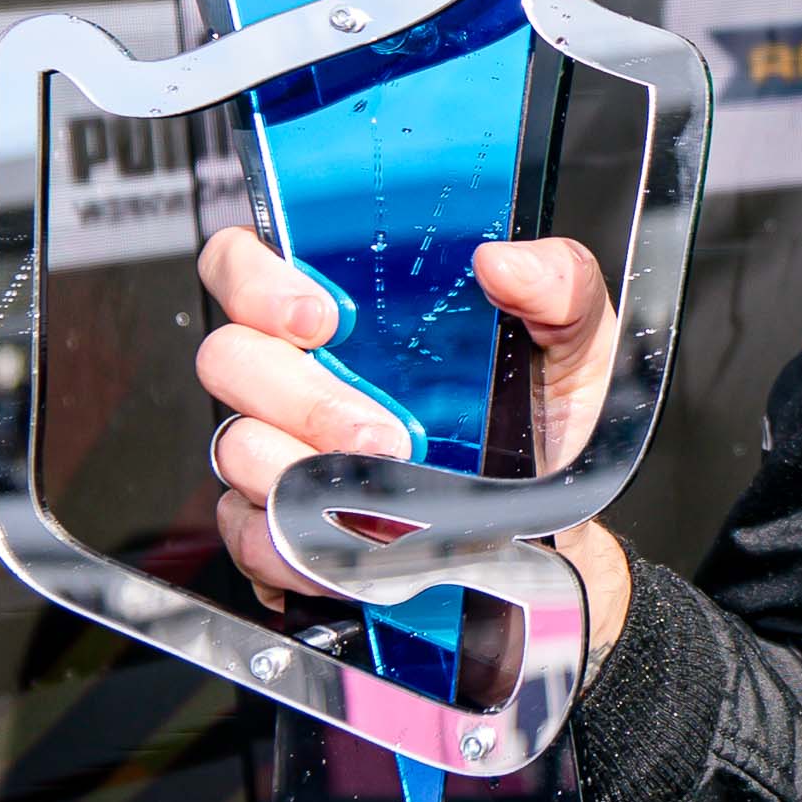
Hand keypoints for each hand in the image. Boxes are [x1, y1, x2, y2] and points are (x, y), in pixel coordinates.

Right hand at [190, 226, 632, 653]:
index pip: (244, 265)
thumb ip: (557, 282)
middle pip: (228, 358)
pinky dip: (289, 541)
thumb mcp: (573, 340)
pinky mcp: (276, 528)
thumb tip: (503, 260)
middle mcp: (299, 374)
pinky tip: (343, 539)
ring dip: (299, 470)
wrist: (557, 530)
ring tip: (379, 487)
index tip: (320, 317)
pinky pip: (247, 532)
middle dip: (301, 397)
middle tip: (378, 431)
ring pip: (235, 446)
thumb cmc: (547, 424)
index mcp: (347, 314)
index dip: (256, 281)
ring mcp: (280, 451)